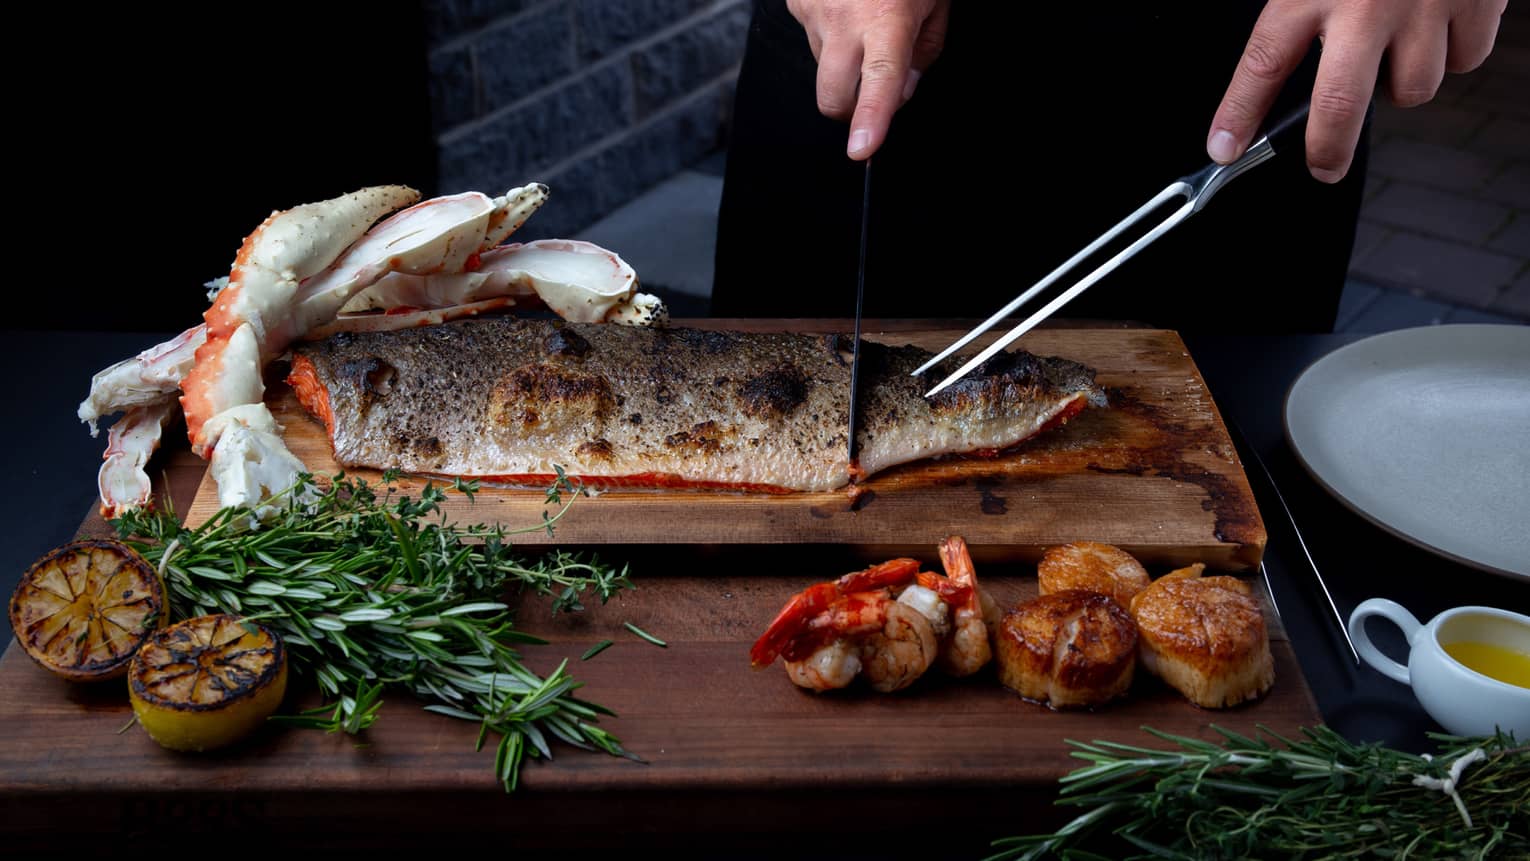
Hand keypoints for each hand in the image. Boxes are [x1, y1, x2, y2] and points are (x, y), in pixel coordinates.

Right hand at [786, 0, 950, 159]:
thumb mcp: (932, 3)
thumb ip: (922, 52)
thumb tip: (902, 92)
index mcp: (887, 20)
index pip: (879, 80)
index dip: (871, 119)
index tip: (862, 150)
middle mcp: (845, 19)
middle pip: (832, 96)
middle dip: (849, 110)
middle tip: (872, 95)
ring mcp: (814, 12)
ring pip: (823, 67)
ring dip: (844, 62)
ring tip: (864, 22)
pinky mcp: (796, 3)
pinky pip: (811, 36)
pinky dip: (830, 33)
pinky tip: (846, 7)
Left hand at [1208, 0, 1505, 182]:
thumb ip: (1296, 0)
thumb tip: (1276, 58)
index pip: (1263, 63)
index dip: (1238, 114)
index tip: (1223, 147)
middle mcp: (1368, 2)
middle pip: (1338, 105)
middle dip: (1327, 148)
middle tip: (1322, 166)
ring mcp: (1426, 5)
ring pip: (1412, 89)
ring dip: (1399, 85)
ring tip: (1391, 52)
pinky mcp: (1477, 2)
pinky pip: (1464, 60)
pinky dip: (1452, 54)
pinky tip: (1437, 28)